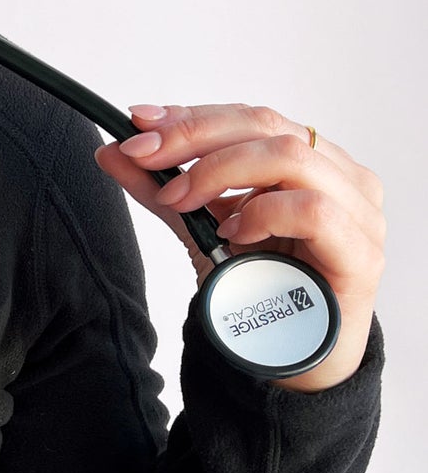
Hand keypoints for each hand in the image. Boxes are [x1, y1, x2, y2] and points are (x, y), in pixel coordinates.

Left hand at [93, 104, 384, 392]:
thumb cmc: (259, 284)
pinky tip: (233, 232)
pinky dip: (262, 212)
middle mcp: (340, 176)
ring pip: (289, 156)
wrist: (288, 356)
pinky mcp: (361, 254)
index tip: (138, 123)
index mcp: (309, 159)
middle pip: (266, 126)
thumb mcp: (201, 226)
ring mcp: (359, 213)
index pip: (249, 118)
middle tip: (143, 155)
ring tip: (181, 201)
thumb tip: (112, 151)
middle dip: (192, 136)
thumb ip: (161, 188)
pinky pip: (313, 210)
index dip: (192, 116)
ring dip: (219, 171)